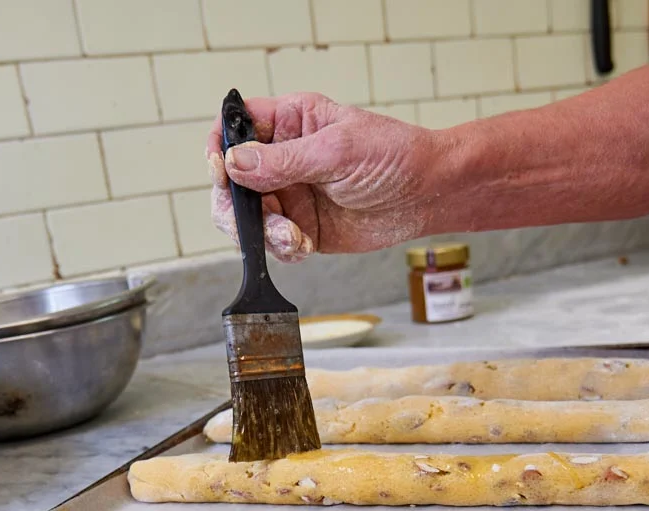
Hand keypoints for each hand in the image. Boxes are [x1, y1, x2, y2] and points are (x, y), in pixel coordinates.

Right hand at [207, 93, 438, 261]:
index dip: (220, 145)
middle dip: (233, 204)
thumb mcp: (337, 151)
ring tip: (292, 237)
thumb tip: (234, 163)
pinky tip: (304, 246)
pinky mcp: (302, 228)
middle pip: (231, 180)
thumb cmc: (394, 157)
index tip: (221, 168)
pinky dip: (281, 249)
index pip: (236, 126)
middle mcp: (283, 158)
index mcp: (290, 123)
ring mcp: (290, 195)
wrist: (428, 195)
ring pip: (246, 217)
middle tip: (249, 219)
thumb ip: (284, 161)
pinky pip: (272, 243)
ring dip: (260, 232)